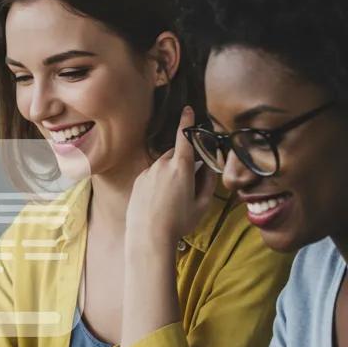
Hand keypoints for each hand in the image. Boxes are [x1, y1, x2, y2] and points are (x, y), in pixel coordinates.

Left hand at [126, 105, 217, 250]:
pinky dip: (159, 181)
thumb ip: (208, 181)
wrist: (148, 236)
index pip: (185, 137)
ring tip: (174, 198)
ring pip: (163, 165)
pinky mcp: (138, 181)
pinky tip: (161, 201)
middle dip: (184, 161)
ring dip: (171, 173)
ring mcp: (148, 172)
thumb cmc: (179, 222)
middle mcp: (162, 165)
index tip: (188, 110)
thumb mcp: (202, 204)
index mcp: (181, 167)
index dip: (187, 122)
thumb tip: (208, 167)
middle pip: (176, 154)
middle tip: (190, 183)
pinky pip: (152, 175)